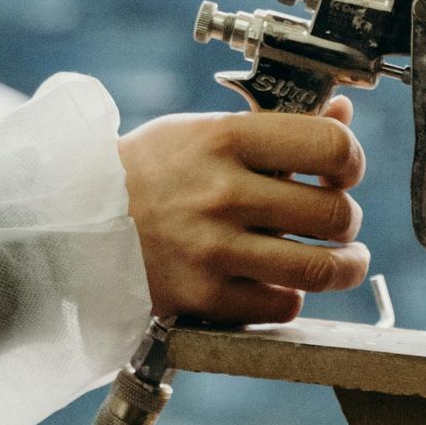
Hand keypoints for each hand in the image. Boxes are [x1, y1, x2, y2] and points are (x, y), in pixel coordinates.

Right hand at [117, 97, 367, 327]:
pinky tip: (279, 282)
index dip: (350, 162)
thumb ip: (277, 126)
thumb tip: (343, 119)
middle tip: (338, 222)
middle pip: (334, 213)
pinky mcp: (202, 297)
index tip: (343, 172)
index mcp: (225, 139)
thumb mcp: (205, 131)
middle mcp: (221, 193)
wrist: (76, 221)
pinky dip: (289, 297)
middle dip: (346, 220)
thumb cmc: (150, 171)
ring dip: (343, 266)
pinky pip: (280, 305)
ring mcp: (212, 249)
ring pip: (320, 268)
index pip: (329, 148)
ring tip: (343, 260)